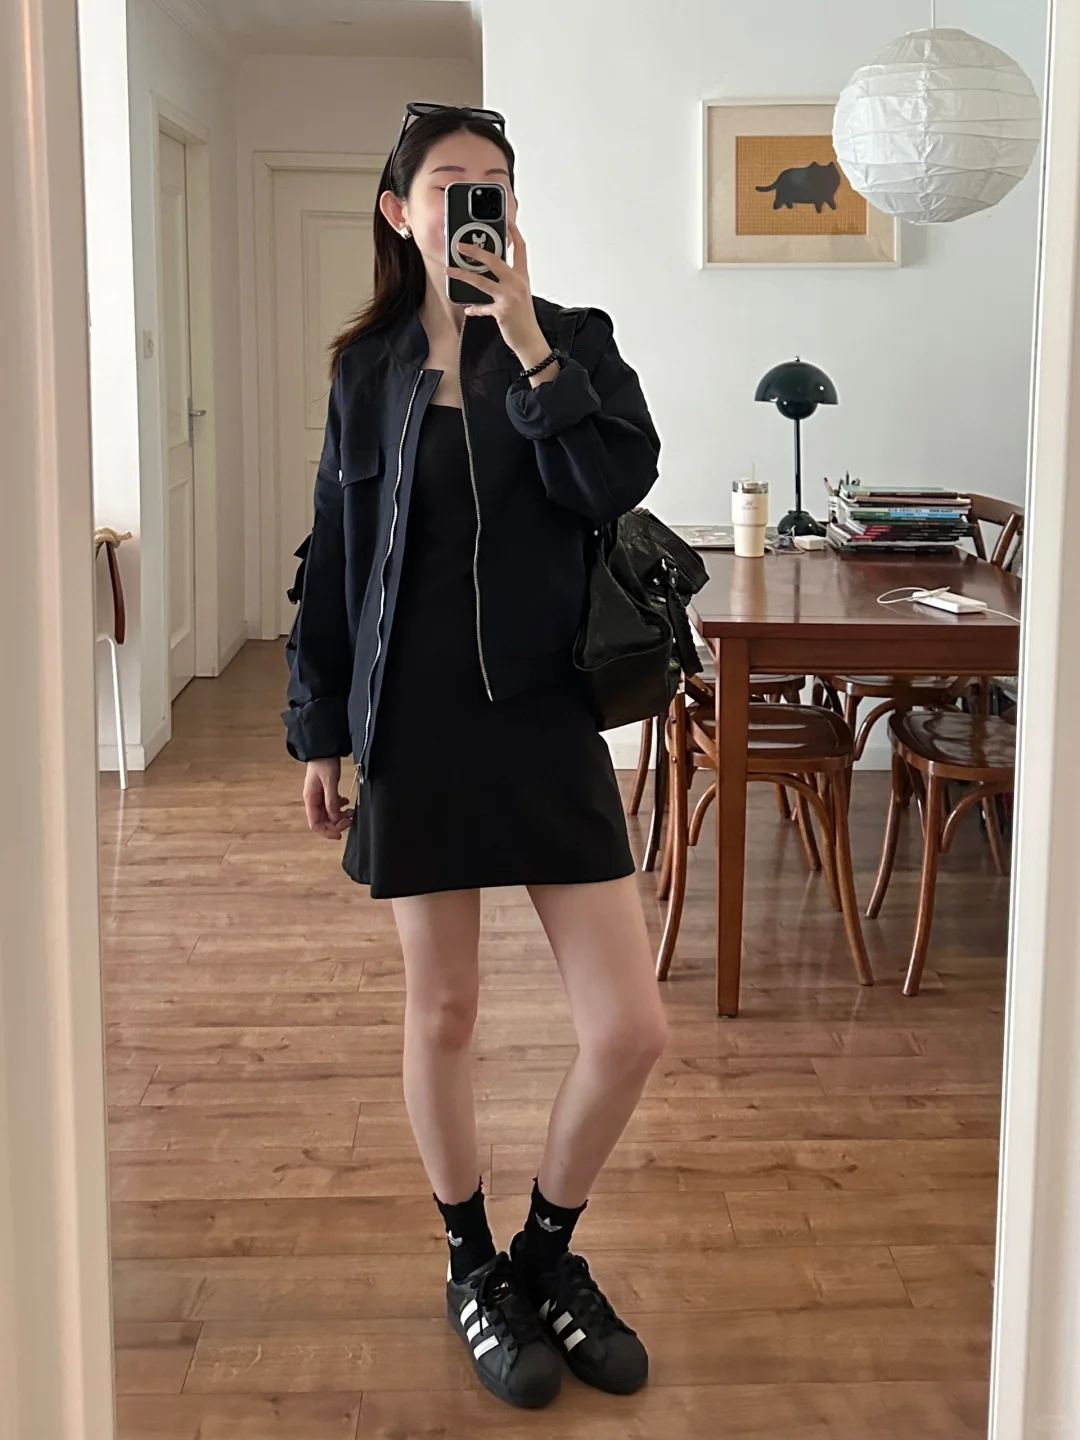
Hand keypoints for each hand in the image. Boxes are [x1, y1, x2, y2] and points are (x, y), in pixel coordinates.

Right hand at [303, 758, 353, 840]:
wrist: (324, 747)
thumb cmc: (324, 762)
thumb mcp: (329, 782)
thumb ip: (331, 801)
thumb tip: (335, 818)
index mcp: (310, 799)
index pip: (315, 824)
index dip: (327, 832)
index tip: (340, 834)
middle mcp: (313, 800)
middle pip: (323, 821)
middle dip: (337, 823)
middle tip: (350, 819)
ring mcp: (319, 796)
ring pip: (329, 814)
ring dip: (340, 816)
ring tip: (351, 811)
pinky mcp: (326, 791)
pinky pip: (332, 805)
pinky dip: (340, 807)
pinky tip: (346, 802)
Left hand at [448, 221, 554, 372]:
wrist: (530, 340)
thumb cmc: (523, 318)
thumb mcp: (519, 295)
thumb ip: (506, 282)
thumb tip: (486, 272)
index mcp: (522, 277)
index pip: (520, 248)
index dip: (513, 233)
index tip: (506, 220)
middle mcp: (517, 283)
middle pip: (495, 260)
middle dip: (476, 251)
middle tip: (460, 246)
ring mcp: (509, 297)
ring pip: (482, 281)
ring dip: (463, 275)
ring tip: (449, 271)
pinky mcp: (502, 311)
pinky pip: (482, 307)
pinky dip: (474, 308)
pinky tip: (468, 308)